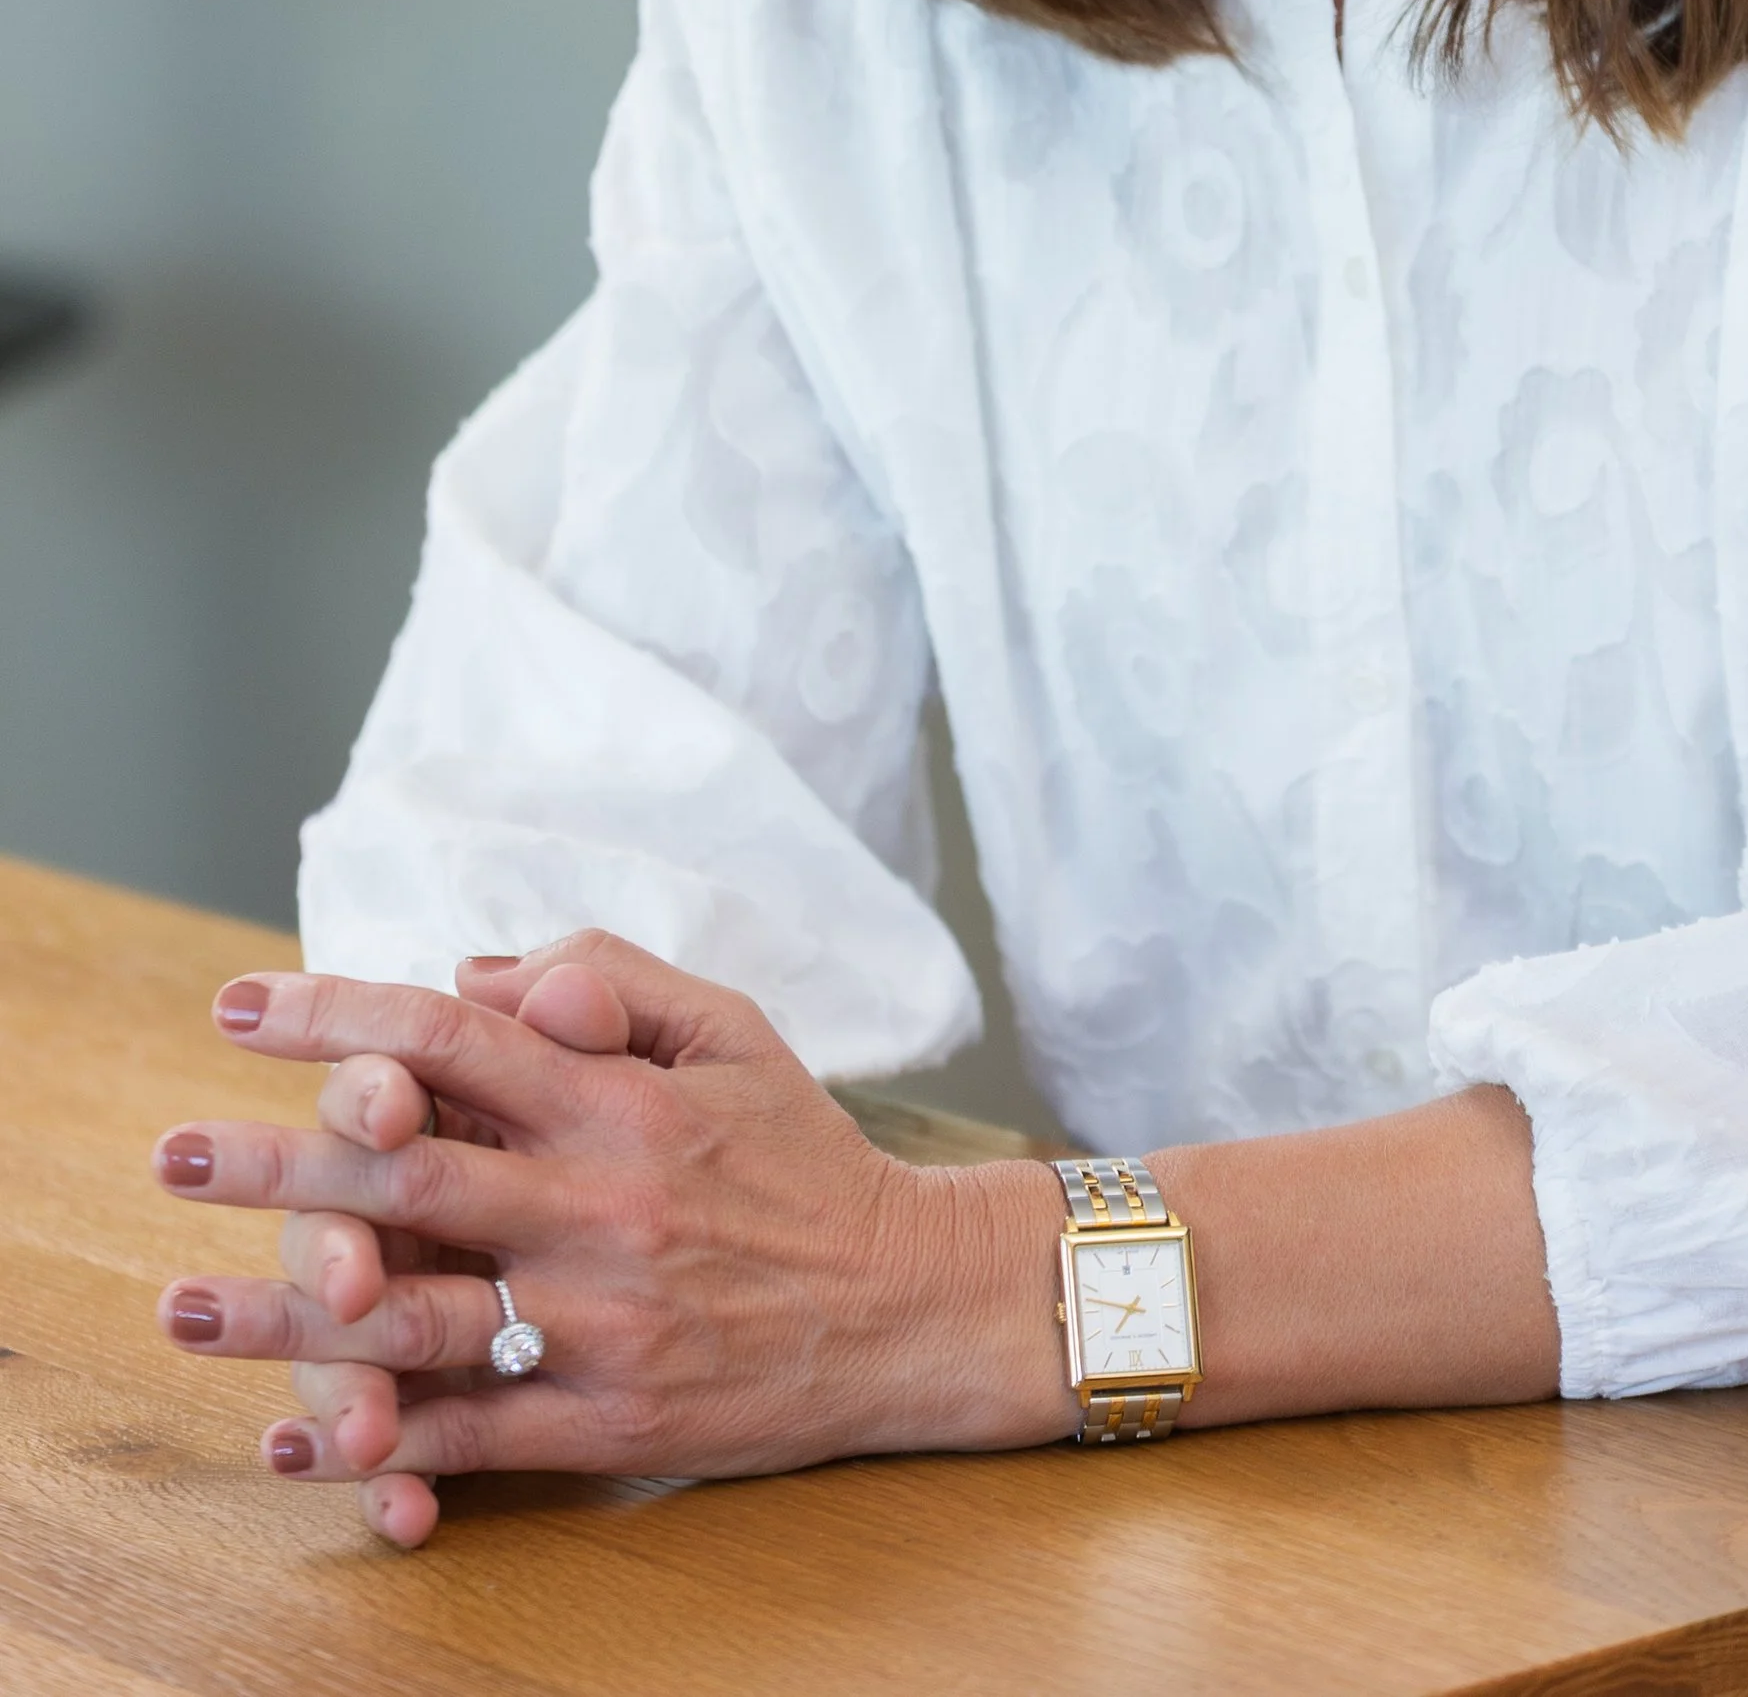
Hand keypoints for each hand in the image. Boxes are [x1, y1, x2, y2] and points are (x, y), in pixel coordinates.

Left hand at [151, 933, 1064, 1549]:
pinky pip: (475, 1438)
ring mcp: (602, 1322)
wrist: (908, 1302)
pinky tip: (298, 1439)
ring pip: (420, 1317)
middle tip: (171, 1153)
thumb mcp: (731, 1028)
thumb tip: (476, 971)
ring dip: (293, 1315)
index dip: (339, 1016)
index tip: (242, 1005)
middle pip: (410, 1171)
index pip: (455, 1036)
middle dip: (278, 1162)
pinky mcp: (612, 1422)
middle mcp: (602, 1205)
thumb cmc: (805, 1154)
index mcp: (622, 1102)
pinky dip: (380, 1444)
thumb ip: (608, 980)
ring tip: (188, 1308)